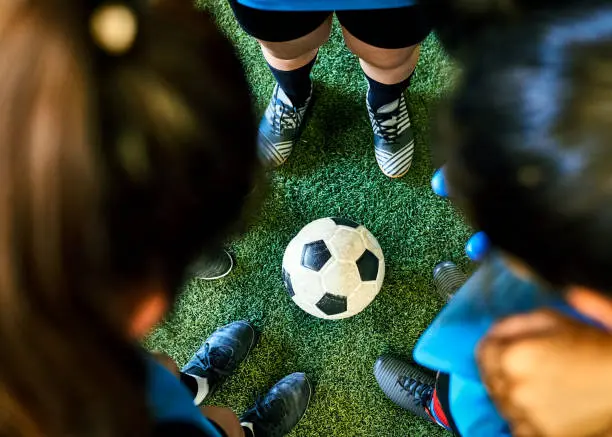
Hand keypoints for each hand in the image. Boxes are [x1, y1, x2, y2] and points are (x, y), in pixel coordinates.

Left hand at [477, 310, 611, 436]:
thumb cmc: (589, 344)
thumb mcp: (548, 319)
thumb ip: (510, 324)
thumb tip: (491, 332)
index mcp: (512, 357)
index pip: (482, 352)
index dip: (493, 348)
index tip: (504, 348)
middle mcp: (515, 389)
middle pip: (490, 379)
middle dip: (502, 370)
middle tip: (526, 367)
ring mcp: (527, 416)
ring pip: (502, 403)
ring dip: (512, 394)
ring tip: (539, 385)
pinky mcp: (541, 436)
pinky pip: (518, 426)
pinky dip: (526, 417)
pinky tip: (544, 404)